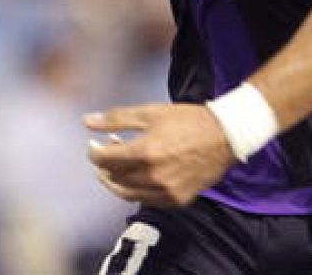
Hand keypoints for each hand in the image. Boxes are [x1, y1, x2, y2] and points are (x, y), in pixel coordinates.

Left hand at [84, 103, 236, 206]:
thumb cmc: (187, 120)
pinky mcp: (177, 200)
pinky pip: (147, 200)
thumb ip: (116, 118)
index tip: (92, 146)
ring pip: (128, 193)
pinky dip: (136, 191)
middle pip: (115, 177)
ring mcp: (166, 191)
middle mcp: (154, 176)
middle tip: (104, 154)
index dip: (94, 153)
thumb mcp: (150, 112)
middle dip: (104, 166)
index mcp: (145, 152)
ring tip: (113, 171)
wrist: (225, 136)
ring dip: (116, 182)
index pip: (105, 160)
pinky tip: (136, 178)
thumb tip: (86, 121)